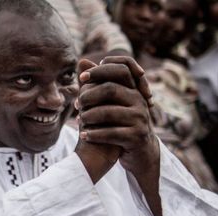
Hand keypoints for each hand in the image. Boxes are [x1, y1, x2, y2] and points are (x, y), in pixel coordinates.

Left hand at [77, 56, 161, 215]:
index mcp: (134, 90)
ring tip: (78, 121)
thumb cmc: (122, 125)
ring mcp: (140, 119)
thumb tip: (83, 60)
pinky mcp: (137, 136)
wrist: (140, 153)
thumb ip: (97, 83)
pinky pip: (112, 133)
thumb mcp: (111, 103)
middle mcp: (140, 101)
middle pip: (111, 89)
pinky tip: (84, 136)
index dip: (100, 70)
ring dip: (89, 117)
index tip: (82, 78)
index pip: (120, 69)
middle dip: (90, 95)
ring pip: (109, 112)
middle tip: (77, 103)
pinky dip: (95, 134)